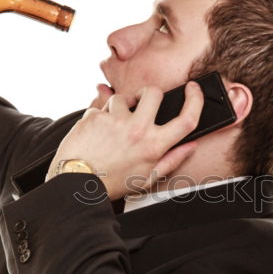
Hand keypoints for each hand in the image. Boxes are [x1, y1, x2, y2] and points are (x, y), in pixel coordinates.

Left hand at [48, 82, 203, 199]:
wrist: (77, 182)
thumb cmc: (112, 183)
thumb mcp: (147, 178)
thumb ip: (171, 160)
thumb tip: (191, 145)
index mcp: (154, 146)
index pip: (187, 119)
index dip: (195, 100)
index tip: (193, 90)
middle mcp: (137, 130)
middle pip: (154, 93)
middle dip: (150, 94)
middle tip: (142, 103)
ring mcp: (115, 121)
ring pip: (123, 98)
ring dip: (119, 108)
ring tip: (112, 128)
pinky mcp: (95, 116)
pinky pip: (100, 107)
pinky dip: (99, 117)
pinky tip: (96, 134)